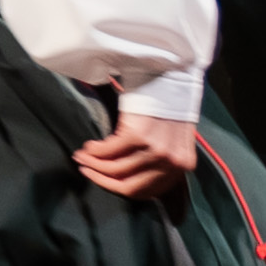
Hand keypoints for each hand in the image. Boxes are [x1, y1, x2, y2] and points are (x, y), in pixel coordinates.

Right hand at [73, 107, 199, 200]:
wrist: (170, 74)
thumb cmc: (168, 104)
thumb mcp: (173, 138)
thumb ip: (161, 159)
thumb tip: (132, 174)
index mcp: (182, 164)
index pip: (148, 191)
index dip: (121, 188)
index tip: (105, 181)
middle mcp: (171, 161)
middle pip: (130, 186)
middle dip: (102, 180)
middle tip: (87, 172)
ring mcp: (155, 150)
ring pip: (115, 169)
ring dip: (93, 164)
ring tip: (82, 158)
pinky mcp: (138, 136)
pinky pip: (108, 151)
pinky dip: (94, 151)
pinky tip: (88, 146)